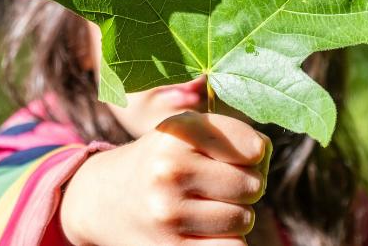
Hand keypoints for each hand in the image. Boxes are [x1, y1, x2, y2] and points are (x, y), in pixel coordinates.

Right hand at [61, 111, 271, 245]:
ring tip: (208, 207)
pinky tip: (204, 230)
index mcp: (178, 133)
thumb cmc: (163, 160)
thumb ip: (233, 135)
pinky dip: (227, 241)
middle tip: (219, 185)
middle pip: (252, 186)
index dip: (254, 154)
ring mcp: (168, 212)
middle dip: (246, 187)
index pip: (253, 147)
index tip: (237, 156)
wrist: (104, 198)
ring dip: (236, 217)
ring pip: (244, 220)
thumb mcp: (187, 132)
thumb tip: (263, 154)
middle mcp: (169, 169)